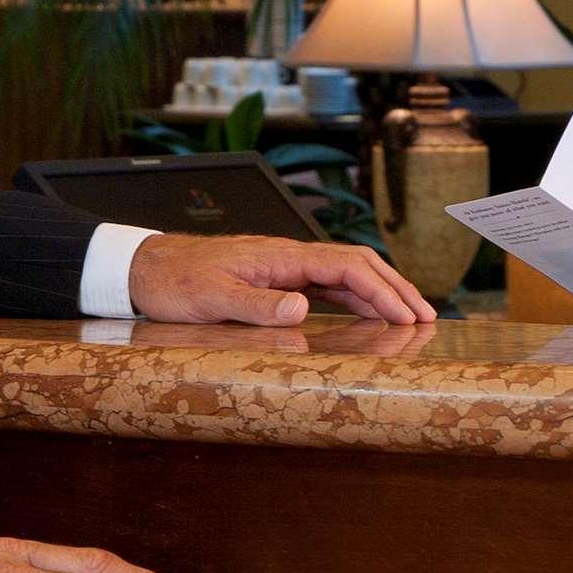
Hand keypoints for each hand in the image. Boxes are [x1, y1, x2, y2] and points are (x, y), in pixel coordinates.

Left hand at [127, 233, 434, 326]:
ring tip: (410, 316)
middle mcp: (289, 256)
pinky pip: (327, 285)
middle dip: (395, 288)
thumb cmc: (175, 281)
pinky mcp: (278, 278)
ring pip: (347, 273)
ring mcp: (285, 266)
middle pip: (358, 264)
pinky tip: (368, 314)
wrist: (146, 267)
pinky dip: (356, 297)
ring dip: (381, 292)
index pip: (346, 267)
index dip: (382, 291)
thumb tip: (301, 310)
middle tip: (427, 316)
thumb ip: (257, 305)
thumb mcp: (212, 298)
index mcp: (281, 256)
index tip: (407, 317)